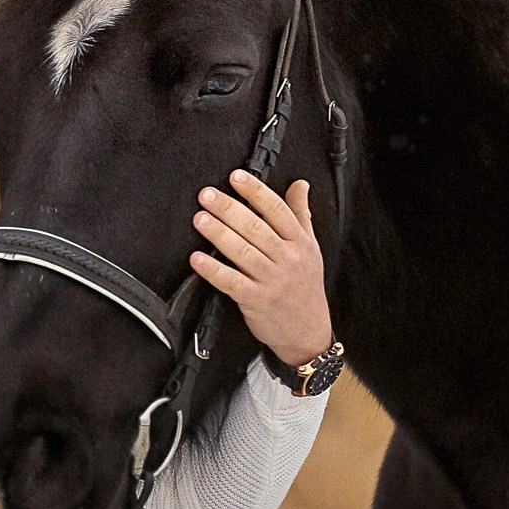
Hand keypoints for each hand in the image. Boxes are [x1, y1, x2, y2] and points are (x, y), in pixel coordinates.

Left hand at [190, 170, 334, 367]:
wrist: (308, 331)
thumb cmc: (305, 286)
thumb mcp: (311, 248)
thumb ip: (301, 215)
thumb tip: (300, 184)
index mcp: (300, 243)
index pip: (277, 211)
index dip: (256, 192)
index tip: (237, 177)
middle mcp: (287, 259)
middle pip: (256, 228)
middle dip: (230, 209)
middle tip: (207, 195)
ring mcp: (271, 281)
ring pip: (243, 252)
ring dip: (219, 234)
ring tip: (200, 218)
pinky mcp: (255, 300)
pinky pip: (231, 282)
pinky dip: (213, 270)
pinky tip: (197, 259)